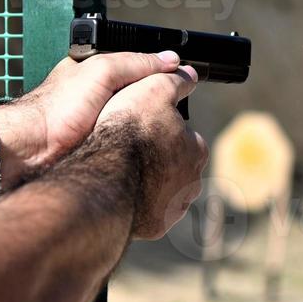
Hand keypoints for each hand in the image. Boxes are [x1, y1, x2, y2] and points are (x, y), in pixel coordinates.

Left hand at [0, 51, 182, 184]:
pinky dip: (140, 148)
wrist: (30, 151)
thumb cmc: (57, 108)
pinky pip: (128, 146)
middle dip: (159, 106)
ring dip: (151, 130)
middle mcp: (98, 98)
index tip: (188, 83)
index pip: (140, 69)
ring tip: (172, 137)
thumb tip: (173, 60)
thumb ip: (137, 64)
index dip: (163, 75)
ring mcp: (98, 126)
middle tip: (182, 116)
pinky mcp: (98, 150)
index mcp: (96, 73)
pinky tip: (151, 152)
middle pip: (141, 98)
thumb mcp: (101, 73)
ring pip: (137, 124)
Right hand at [98, 65, 208, 239]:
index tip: (142, 128)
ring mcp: (175, 208)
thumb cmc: (129, 131)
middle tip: (129, 151)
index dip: (162, 130)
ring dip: (148, 184)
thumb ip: (174, 80)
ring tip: (122, 172)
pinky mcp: (155, 227)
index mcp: (197, 151)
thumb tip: (189, 74)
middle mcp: (193, 183)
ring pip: (162, 192)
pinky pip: (147, 213)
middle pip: (175, 167)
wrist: (105, 177)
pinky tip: (120, 193)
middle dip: (158, 160)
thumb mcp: (152, 89)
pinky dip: (136, 205)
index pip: (185, 137)